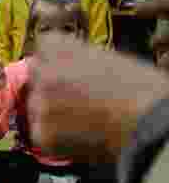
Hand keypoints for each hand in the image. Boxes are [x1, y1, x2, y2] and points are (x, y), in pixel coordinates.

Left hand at [27, 33, 168, 162]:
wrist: (148, 121)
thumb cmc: (141, 90)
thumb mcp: (110, 59)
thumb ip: (81, 58)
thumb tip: (70, 66)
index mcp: (61, 47)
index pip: (43, 46)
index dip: (56, 58)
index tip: (64, 67)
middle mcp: (44, 72)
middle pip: (35, 75)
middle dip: (49, 85)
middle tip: (73, 97)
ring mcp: (39, 103)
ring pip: (34, 105)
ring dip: (50, 111)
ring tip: (82, 118)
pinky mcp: (41, 132)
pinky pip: (40, 132)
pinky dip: (54, 136)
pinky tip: (79, 134)